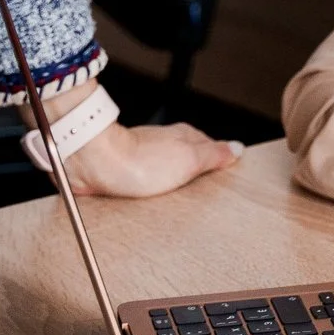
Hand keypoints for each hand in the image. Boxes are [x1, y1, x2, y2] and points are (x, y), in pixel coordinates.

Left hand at [64, 120, 239, 198]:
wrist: (96, 164)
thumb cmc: (140, 163)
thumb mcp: (190, 160)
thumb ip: (214, 155)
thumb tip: (237, 149)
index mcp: (186, 137)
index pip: (212, 148)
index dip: (220, 162)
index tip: (227, 175)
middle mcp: (167, 142)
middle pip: (191, 156)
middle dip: (199, 172)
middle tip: (207, 190)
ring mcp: (147, 154)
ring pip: (170, 166)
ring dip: (176, 180)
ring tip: (182, 197)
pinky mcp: (128, 168)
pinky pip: (149, 176)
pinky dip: (156, 185)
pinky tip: (155, 196)